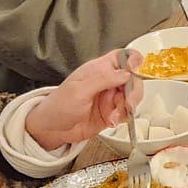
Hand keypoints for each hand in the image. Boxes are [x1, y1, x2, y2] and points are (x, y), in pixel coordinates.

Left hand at [24, 51, 140, 149]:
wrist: (52, 130)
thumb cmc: (58, 106)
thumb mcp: (79, 90)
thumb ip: (103, 79)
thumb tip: (125, 73)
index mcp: (98, 69)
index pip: (122, 57)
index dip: (133, 60)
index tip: (135, 71)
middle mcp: (107, 81)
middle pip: (132, 79)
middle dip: (133, 91)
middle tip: (128, 102)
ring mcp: (110, 97)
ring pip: (132, 97)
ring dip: (127, 107)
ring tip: (114, 115)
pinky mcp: (112, 112)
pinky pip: (126, 112)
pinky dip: (123, 117)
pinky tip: (112, 120)